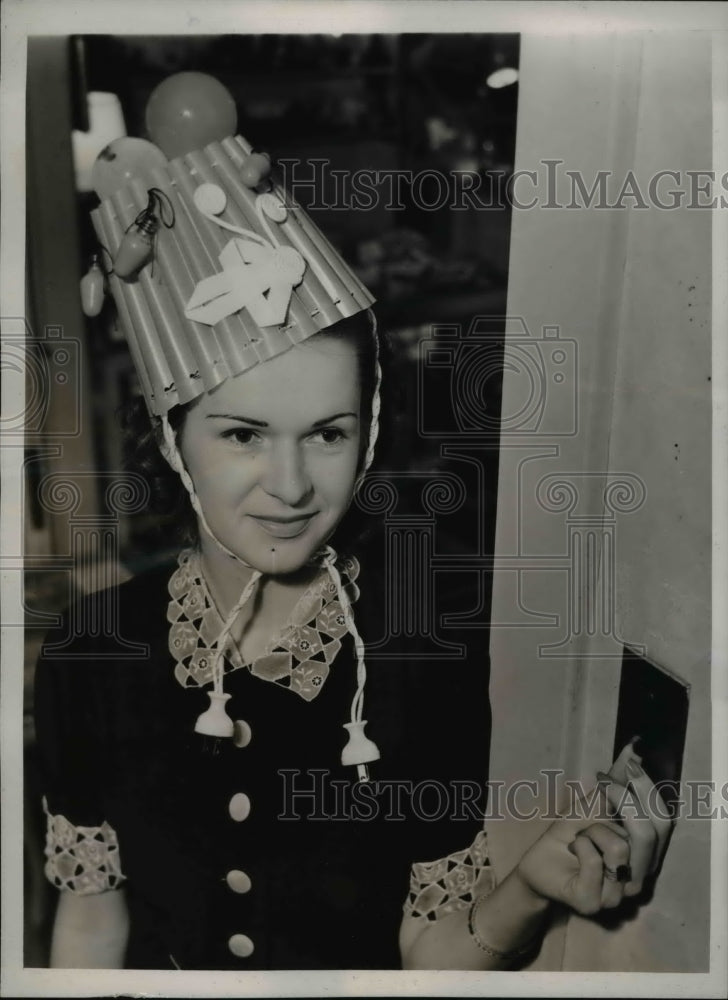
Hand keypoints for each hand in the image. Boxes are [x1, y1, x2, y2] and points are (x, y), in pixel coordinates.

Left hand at [513, 743, 672, 916]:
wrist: (536, 862)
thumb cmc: (568, 835)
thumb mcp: (592, 805)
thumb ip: (616, 783)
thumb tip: (632, 750)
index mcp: (645, 855)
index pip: (664, 822)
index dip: (649, 791)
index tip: (630, 766)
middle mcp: (638, 877)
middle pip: (648, 834)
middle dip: (623, 801)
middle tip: (602, 787)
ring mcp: (618, 895)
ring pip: (619, 846)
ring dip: (592, 830)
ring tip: (580, 837)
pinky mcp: (594, 902)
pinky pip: (594, 862)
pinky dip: (579, 845)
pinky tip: (572, 850)